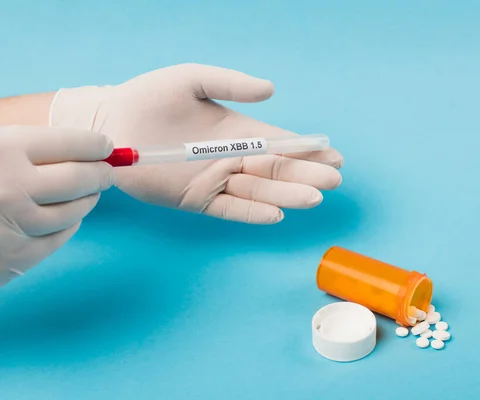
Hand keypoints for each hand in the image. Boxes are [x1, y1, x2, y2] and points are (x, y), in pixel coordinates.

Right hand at [0, 126, 113, 285]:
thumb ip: (16, 143)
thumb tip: (78, 144)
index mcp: (3, 150)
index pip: (72, 142)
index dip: (95, 143)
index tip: (106, 145)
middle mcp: (15, 187)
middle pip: (83, 177)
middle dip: (102, 172)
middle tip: (108, 169)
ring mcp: (19, 225)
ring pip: (79, 209)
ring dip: (90, 197)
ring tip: (91, 190)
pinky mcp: (19, 256)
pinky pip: (63, 235)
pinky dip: (72, 222)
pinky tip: (68, 215)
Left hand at [50, 64, 342, 223]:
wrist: (110, 125)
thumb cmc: (148, 97)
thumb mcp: (191, 79)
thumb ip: (230, 83)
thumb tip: (272, 89)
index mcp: (235, 130)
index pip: (279, 142)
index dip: (306, 150)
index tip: (334, 154)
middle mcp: (230, 158)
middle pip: (276, 169)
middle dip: (306, 174)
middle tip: (334, 179)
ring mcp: (214, 181)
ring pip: (258, 191)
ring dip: (286, 195)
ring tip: (314, 198)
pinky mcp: (195, 200)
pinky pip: (229, 209)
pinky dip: (251, 213)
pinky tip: (276, 214)